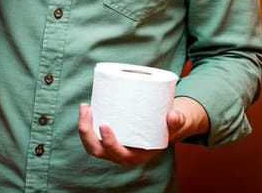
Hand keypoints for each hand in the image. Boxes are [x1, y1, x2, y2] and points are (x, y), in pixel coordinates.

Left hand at [77, 98, 208, 166]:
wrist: (167, 123)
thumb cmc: (170, 125)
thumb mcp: (177, 123)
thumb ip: (177, 120)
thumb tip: (173, 115)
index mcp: (136, 155)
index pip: (118, 154)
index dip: (108, 143)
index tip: (104, 125)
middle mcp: (122, 153)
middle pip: (98, 150)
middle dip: (87, 133)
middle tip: (87, 109)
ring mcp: (114, 145)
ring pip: (92, 144)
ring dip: (83, 127)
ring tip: (85, 107)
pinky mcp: (110, 135)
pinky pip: (93, 135)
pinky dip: (87, 124)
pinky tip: (86, 108)